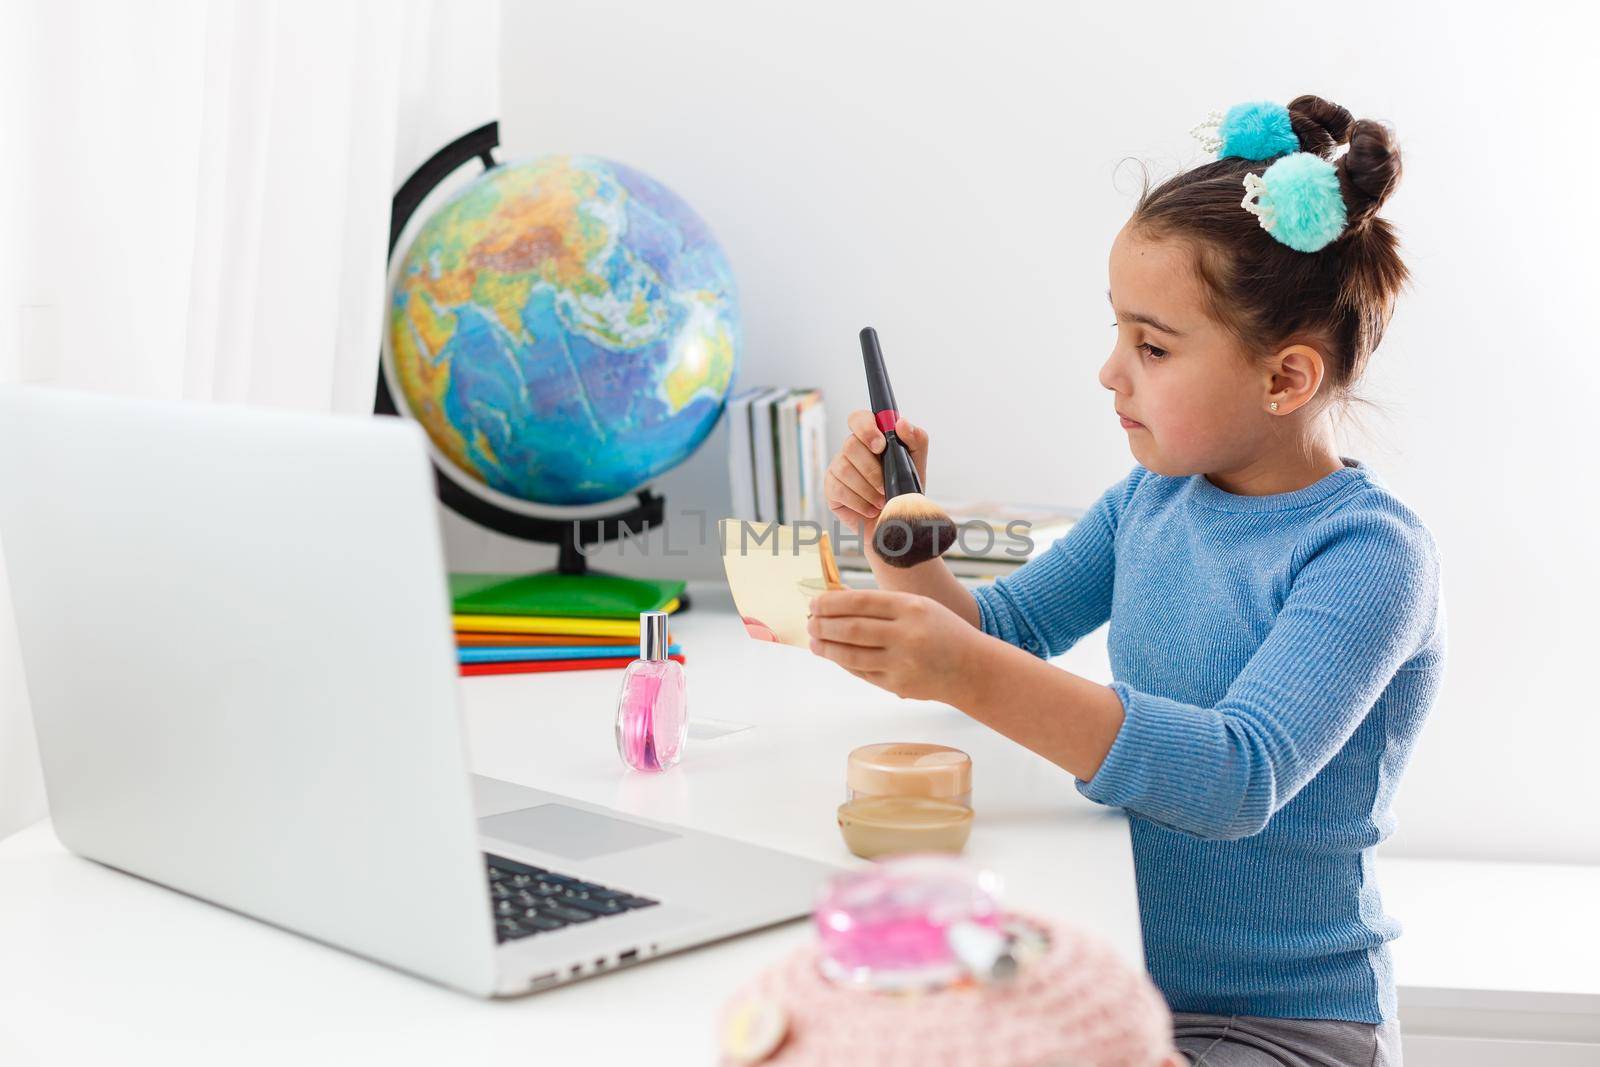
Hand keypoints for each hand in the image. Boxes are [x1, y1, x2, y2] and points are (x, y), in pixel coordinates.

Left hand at [806, 588, 983, 702]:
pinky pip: (862, 672)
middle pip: (852, 629)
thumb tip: (836, 601)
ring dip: (827, 647)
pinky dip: (844, 662)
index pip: (861, 602)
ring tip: (814, 641)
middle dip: (823, 625)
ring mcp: (901, 663)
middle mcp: (906, 635)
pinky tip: (834, 655)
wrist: (972, 669)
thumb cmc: (941, 631)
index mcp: (911, 608)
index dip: (832, 602)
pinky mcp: (897, 685)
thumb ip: (882, 605)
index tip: (814, 603)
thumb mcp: (919, 606)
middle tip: (810, 622)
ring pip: (852, 654)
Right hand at [824, 410, 930, 541]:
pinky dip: (859, 502)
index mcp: (872, 438)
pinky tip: (871, 509)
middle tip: (886, 486)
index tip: (881, 446)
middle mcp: (852, 449)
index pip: (858, 418)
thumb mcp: (917, 464)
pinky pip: (839, 489)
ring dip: (867, 489)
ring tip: (882, 501)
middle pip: (850, 444)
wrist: (897, 524)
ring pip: (844, 468)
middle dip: (871, 469)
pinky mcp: (831, 489)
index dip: (866, 428)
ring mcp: (838, 468)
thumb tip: (901, 422)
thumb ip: (916, 440)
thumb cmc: (905, 491)